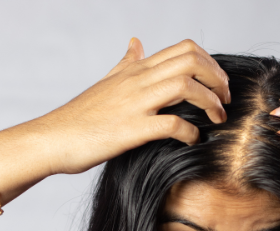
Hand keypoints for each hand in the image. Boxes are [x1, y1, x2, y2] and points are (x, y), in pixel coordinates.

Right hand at [41, 38, 229, 174]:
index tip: (219, 84)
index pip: (184, 50)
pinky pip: (172, 124)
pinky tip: (193, 140)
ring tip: (217, 119)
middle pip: (191, 61)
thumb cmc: (81, 116)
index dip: (211, 64)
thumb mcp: (108, 81)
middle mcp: (138, 80)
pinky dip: (190, 132)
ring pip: (185, 87)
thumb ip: (127, 62)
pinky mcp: (132, 129)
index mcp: (136, 70)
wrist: (53, 138)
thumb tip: (136, 41)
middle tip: (225, 100)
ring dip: (210, 103)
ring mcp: (135, 103)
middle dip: (217, 79)